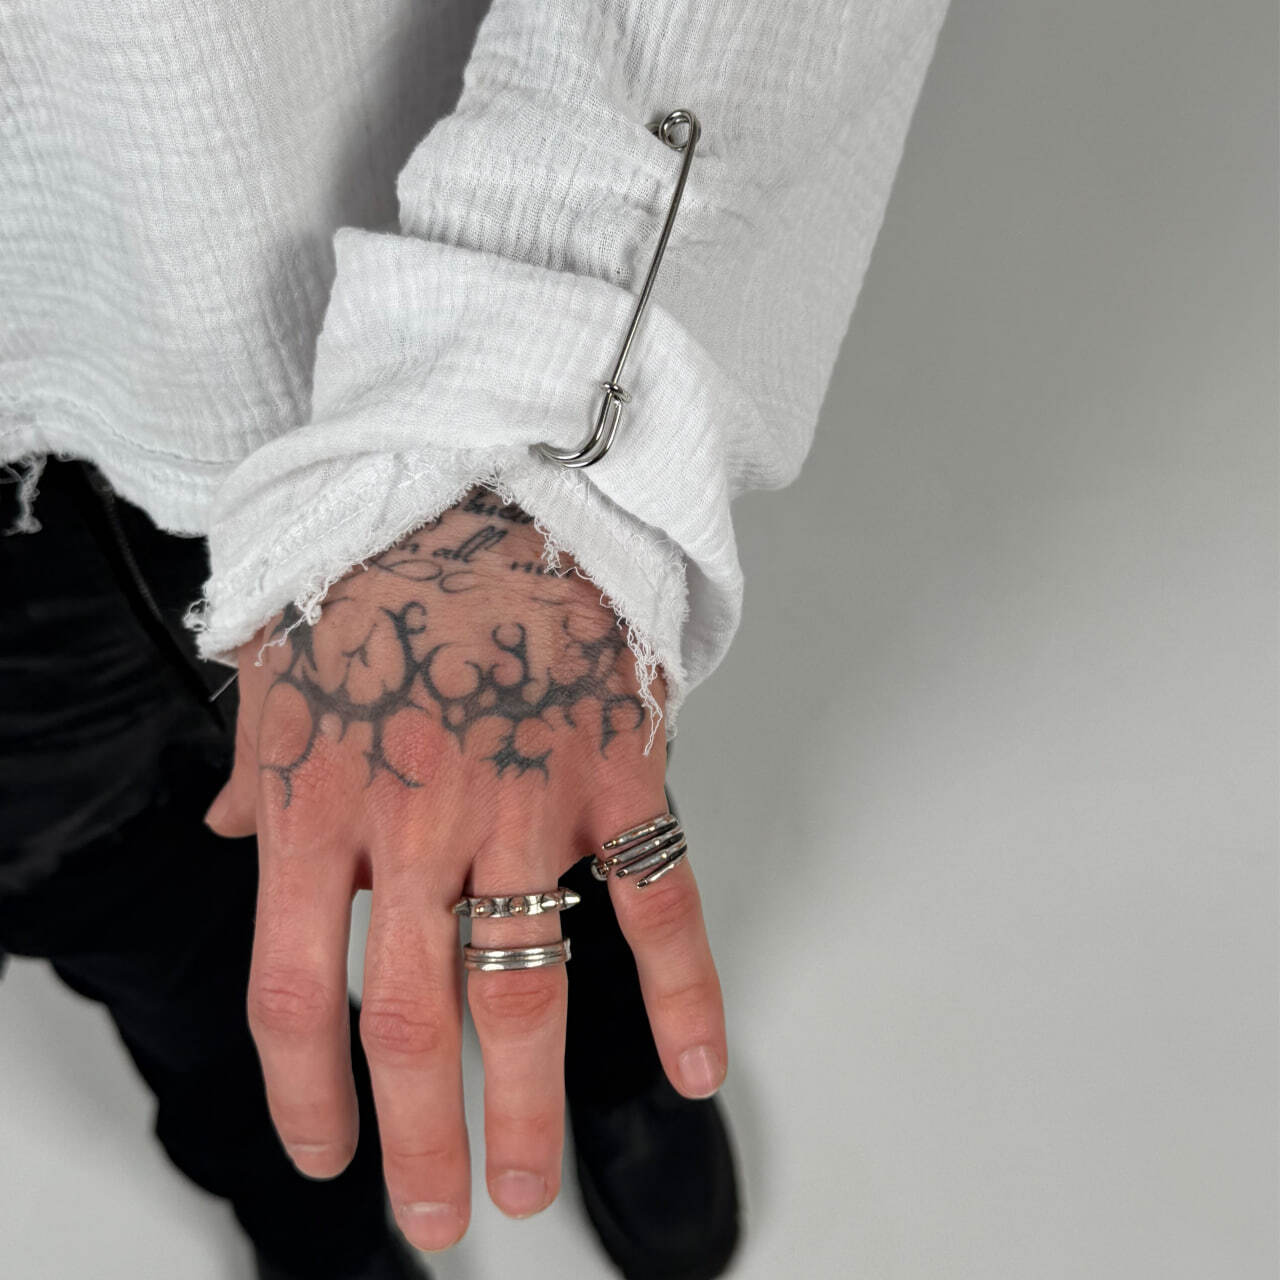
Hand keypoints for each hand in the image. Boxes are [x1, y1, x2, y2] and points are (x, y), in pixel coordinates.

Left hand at [204, 487, 726, 1250]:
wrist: (488, 474)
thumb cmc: (382, 563)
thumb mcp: (279, 659)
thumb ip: (254, 764)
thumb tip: (229, 828)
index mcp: (321, 802)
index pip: (299, 993)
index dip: (308, 1096)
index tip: (327, 1152)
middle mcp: (418, 824)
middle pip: (416, 1024)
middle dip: (422, 1139)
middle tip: (440, 1216)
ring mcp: (524, 804)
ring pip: (528, 987)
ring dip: (528, 1106)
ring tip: (530, 1183)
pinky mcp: (617, 774)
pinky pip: (657, 903)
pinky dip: (683, 989)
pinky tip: (695, 1062)